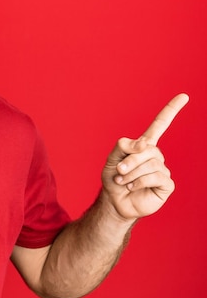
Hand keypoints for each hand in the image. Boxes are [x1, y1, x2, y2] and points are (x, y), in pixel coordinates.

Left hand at [101, 93, 188, 220]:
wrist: (115, 202)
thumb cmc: (114, 179)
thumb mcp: (112, 159)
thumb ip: (123, 146)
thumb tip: (144, 144)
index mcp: (144, 146)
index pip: (160, 125)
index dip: (171, 111)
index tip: (184, 96)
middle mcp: (156, 155)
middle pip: (146, 149)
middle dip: (129, 161)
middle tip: (118, 172)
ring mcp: (162, 169)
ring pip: (149, 164)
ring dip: (131, 174)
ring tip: (124, 182)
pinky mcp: (166, 184)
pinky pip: (154, 177)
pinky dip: (138, 182)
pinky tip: (133, 187)